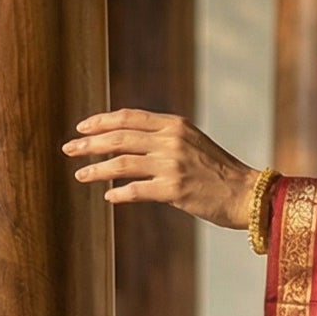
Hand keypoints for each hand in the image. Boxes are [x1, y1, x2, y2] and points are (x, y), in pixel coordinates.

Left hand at [64, 109, 258, 229]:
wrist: (247, 194)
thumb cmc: (219, 172)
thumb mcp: (192, 143)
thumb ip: (163, 138)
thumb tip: (125, 142)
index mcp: (175, 125)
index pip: (128, 117)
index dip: (100, 121)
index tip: (81, 128)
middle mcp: (171, 141)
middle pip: (119, 138)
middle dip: (89, 144)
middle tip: (69, 150)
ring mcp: (172, 165)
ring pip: (121, 164)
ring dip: (96, 170)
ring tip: (80, 176)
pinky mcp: (174, 190)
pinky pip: (135, 190)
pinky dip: (119, 194)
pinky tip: (109, 197)